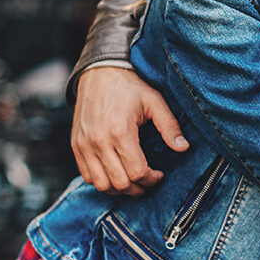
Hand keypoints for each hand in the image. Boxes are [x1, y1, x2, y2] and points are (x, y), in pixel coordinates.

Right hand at [71, 66, 188, 195]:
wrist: (99, 72)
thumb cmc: (129, 86)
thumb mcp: (154, 101)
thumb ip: (169, 126)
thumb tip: (183, 148)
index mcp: (120, 131)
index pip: (137, 172)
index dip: (151, 179)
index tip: (159, 174)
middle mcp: (99, 141)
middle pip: (120, 183)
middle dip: (138, 188)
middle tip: (148, 181)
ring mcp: (84, 145)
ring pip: (101, 184)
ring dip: (119, 188)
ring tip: (133, 181)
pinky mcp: (76, 145)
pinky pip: (87, 175)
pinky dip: (102, 181)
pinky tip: (116, 173)